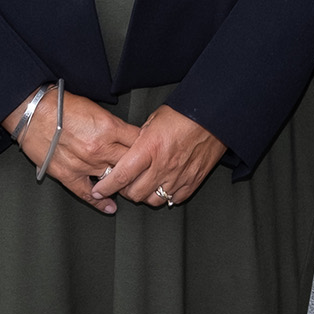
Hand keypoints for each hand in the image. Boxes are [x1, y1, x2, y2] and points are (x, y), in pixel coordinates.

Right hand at [9, 87, 138, 214]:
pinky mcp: (68, 175)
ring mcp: (85, 164)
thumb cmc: (62, 105)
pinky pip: (88, 194)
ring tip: (130, 187)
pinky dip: (100, 202)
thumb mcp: (96, 108)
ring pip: (113, 180)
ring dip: (122, 184)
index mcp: (109, 127)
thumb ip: (113, 125)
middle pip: (131, 164)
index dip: (147, 147)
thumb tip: (126, 136)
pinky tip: (110, 206)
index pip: (138, 142)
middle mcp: (100, 148)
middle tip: (146, 173)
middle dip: (140, 168)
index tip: (151, 151)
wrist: (33, 111)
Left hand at [91, 105, 227, 208]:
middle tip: (124, 184)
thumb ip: (140, 139)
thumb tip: (130, 151)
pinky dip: (166, 196)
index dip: (106, 186)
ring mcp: (179, 175)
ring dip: (145, 195)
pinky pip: (174, 199)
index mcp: (150, 147)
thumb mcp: (154, 120)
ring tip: (144, 185)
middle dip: (125, 192)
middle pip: (135, 193)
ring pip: (154, 200)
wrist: (215, 115)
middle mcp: (163, 165)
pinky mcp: (193, 181)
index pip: (121, 175)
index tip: (98, 190)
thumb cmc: (185, 113)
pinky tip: (164, 186)